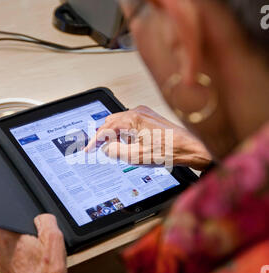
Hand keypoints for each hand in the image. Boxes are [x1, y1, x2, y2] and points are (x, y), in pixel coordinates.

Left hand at [0, 214, 66, 272]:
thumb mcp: (54, 238)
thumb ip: (47, 219)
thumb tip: (42, 216)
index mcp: (7, 235)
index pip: (18, 215)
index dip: (33, 221)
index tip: (40, 232)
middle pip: (19, 228)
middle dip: (32, 234)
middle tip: (42, 246)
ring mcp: (0, 258)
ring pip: (19, 241)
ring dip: (31, 246)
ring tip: (40, 256)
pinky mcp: (5, 267)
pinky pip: (18, 253)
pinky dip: (28, 256)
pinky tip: (37, 263)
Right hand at [85, 106, 211, 169]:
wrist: (188, 147)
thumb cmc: (168, 150)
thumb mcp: (136, 156)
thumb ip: (116, 151)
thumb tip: (106, 148)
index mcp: (132, 118)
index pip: (106, 128)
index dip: (95, 141)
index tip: (88, 149)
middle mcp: (138, 112)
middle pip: (111, 122)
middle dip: (103, 136)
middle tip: (98, 149)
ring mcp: (144, 113)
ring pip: (120, 122)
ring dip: (114, 135)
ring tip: (115, 149)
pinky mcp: (149, 118)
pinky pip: (130, 123)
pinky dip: (124, 133)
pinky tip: (127, 143)